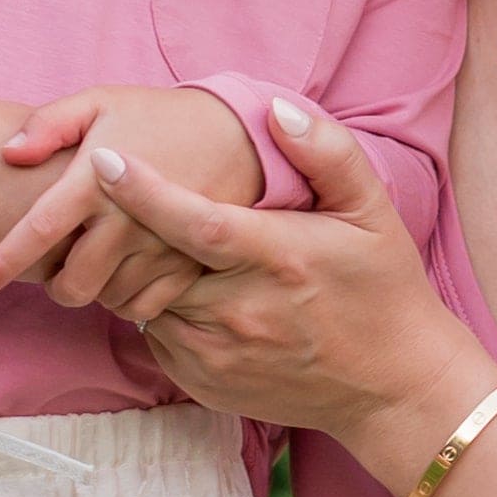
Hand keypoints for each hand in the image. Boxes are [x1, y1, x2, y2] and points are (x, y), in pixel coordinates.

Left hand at [0, 88, 265, 310]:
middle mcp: (127, 220)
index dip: (4, 262)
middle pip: (72, 285)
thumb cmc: (157, 116)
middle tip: (56, 272)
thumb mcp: (99, 101)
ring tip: (96, 268)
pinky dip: (127, 302)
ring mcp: (161, 248)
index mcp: (96, 179)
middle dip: (54, 287)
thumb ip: (48, 123)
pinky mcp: (190, 265)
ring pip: (107, 301)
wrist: (238, 134)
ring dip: (93, 292)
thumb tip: (9, 154)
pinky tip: (126, 277)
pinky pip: (145, 308)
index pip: (38, 231)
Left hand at [83, 101, 484, 453]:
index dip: (143, 191)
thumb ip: (328, 154)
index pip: (194, 221)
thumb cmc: (381, 287)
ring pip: (149, 300)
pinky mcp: (208, 384)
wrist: (393, 385)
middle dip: (135, 230)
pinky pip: (158, 338)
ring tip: (171, 251)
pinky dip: (164, 313)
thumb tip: (276, 110)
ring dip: (147, 273)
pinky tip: (196, 297)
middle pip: (157, 261)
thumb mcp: (372, 212)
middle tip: (128, 205)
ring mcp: (220, 354)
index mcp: (279, 257)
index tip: (104, 159)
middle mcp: (243, 310)